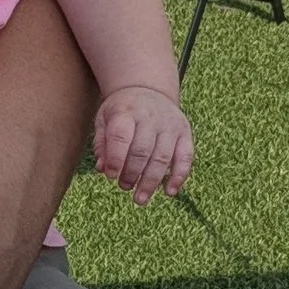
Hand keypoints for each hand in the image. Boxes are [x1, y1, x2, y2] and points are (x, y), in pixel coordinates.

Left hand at [94, 83, 192, 200]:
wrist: (148, 89)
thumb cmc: (122, 111)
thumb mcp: (104, 119)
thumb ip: (102, 143)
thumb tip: (102, 168)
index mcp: (127, 111)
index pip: (121, 136)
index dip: (116, 159)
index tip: (110, 175)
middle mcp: (150, 117)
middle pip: (142, 151)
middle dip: (132, 174)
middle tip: (123, 186)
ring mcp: (170, 125)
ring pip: (163, 157)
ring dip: (151, 181)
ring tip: (140, 199)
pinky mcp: (185, 132)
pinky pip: (186, 157)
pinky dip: (179, 176)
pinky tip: (169, 192)